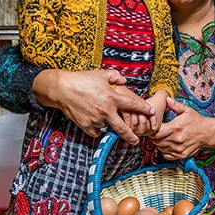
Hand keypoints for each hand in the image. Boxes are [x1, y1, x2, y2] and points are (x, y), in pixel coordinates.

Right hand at [32, 69, 153, 143]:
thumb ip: (116, 77)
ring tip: (107, 122)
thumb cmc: (82, 79)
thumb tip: (124, 81)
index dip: (144, 109)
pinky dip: (97, 128)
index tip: (152, 112)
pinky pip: (96, 131)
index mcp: (112, 98)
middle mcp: (106, 111)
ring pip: (107, 128)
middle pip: (123, 129)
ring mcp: (96, 120)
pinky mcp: (86, 125)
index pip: (133, 105)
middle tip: (136, 140)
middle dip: (131, 136)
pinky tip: (95, 122)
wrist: (62, 89)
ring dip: (109, 126)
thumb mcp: (101, 74)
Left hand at [151, 97, 214, 159]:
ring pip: (161, 148)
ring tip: (162, 136)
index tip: (153, 127)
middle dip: (154, 136)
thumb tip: (166, 99)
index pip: (156, 132)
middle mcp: (177, 140)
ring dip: (159, 143)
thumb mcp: (186, 110)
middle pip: (157, 141)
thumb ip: (175, 105)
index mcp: (176, 128)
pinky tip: (167, 144)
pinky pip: (167, 155)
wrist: (208, 132)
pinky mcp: (181, 155)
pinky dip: (164, 150)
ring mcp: (179, 149)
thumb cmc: (196, 120)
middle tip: (156, 131)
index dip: (152, 130)